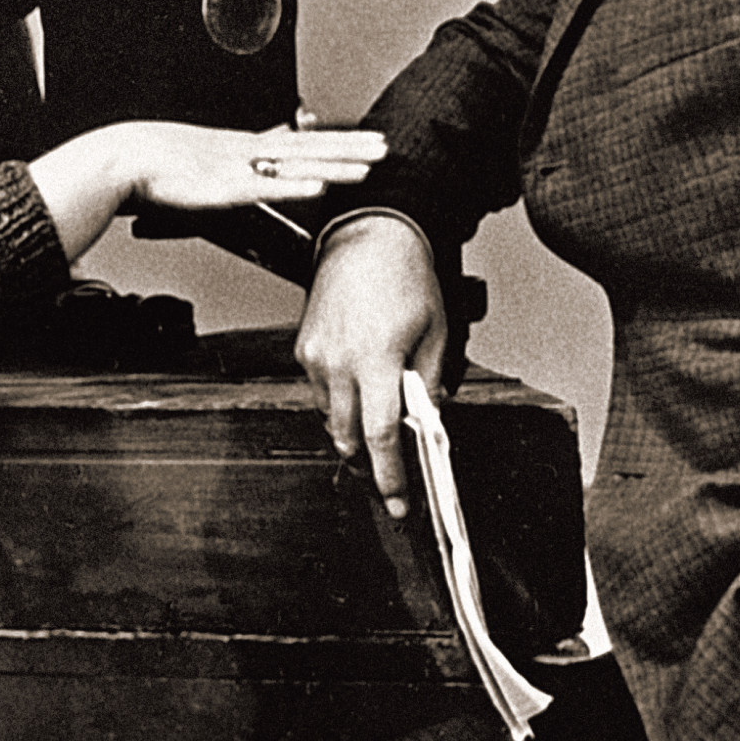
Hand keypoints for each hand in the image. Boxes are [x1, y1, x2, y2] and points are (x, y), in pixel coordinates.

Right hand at [118, 121, 386, 212]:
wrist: (120, 158)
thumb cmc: (148, 166)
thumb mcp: (192, 162)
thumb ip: (218, 168)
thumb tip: (234, 174)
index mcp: (239, 148)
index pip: (296, 143)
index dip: (333, 142)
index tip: (363, 141)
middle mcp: (246, 152)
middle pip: (309, 148)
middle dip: (350, 148)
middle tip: (387, 145)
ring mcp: (238, 168)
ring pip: (298, 165)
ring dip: (337, 164)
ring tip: (371, 164)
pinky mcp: (224, 187)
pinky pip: (267, 187)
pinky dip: (296, 186)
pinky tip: (322, 186)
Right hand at [294, 214, 448, 518]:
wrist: (367, 238)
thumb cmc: (405, 278)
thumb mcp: (436, 331)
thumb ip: (431, 381)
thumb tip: (428, 419)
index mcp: (376, 361)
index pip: (380, 437)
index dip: (389, 477)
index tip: (397, 502)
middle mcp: (339, 363)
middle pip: (347, 437)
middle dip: (366, 461)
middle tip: (386, 476)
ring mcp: (315, 356)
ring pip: (328, 418)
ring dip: (351, 430)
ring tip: (374, 424)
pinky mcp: (303, 348)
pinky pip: (317, 392)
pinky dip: (336, 401)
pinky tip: (356, 390)